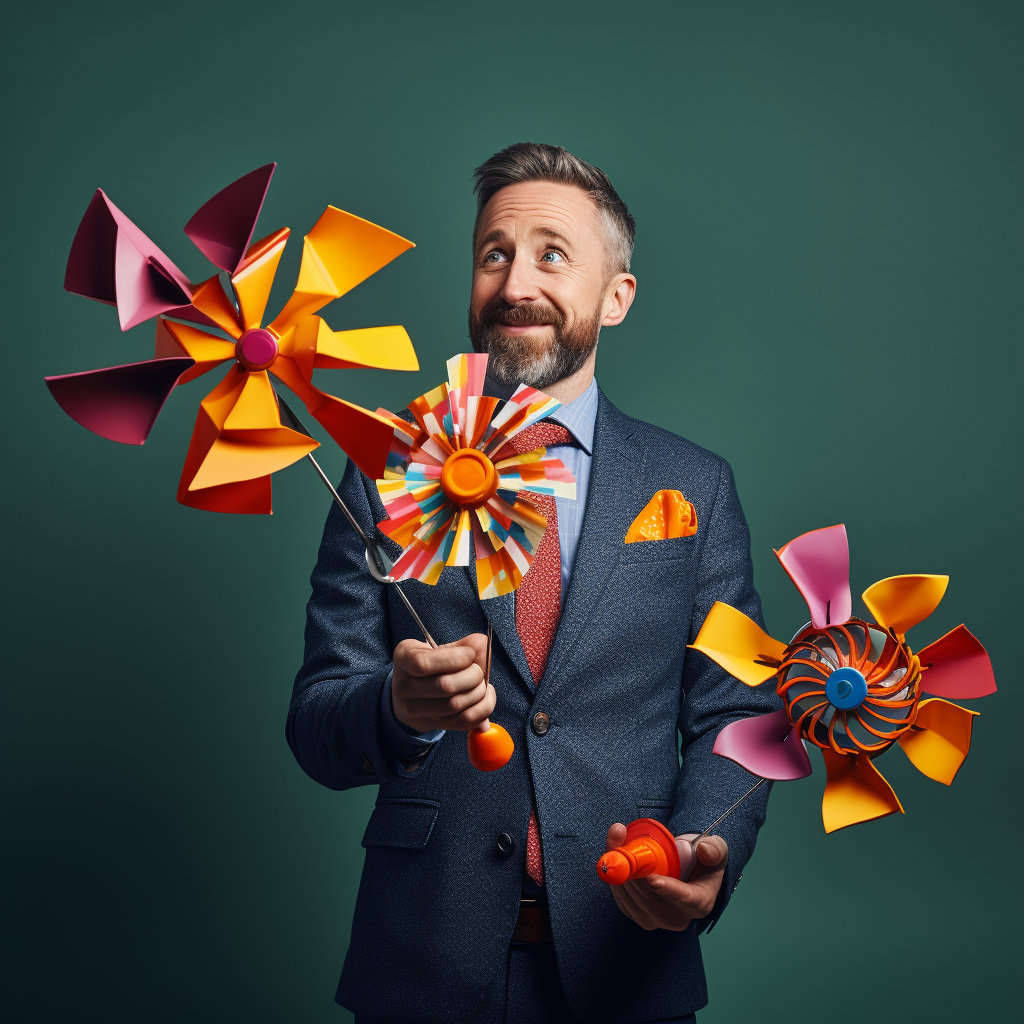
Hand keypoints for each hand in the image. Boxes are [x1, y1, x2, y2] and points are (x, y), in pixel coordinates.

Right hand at [391, 634, 493, 733]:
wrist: (412, 693)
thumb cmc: (430, 664)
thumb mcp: (438, 648)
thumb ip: (463, 645)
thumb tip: (483, 645)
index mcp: (403, 658)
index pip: (424, 664)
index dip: (454, 659)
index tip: (469, 655)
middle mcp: (404, 686)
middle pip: (445, 686)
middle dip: (473, 676)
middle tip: (478, 671)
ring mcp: (415, 709)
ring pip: (455, 705)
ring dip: (479, 693)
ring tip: (482, 684)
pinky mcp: (432, 723)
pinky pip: (463, 721)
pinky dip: (482, 709)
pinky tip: (485, 698)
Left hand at [604, 823, 727, 930]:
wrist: (686, 869)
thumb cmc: (702, 859)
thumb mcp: (716, 850)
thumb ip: (715, 849)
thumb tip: (703, 849)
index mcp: (699, 902)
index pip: (684, 899)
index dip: (667, 890)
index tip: (652, 879)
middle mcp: (676, 918)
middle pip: (650, 897)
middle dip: (633, 870)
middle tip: (622, 842)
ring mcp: (654, 920)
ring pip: (632, 896)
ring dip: (621, 871)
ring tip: (617, 844)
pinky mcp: (636, 915)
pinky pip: (621, 897)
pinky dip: (614, 877)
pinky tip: (614, 858)